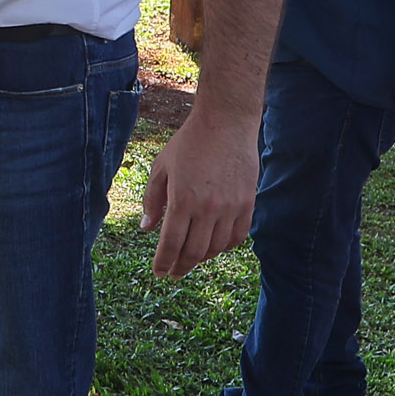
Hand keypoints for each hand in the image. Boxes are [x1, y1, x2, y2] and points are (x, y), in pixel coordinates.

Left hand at [142, 110, 258, 278]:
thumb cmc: (189, 142)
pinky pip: (238, 236)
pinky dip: (225, 247)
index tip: (159, 272)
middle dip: (181, 267)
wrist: (226, 122)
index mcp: (181, 200)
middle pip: (193, 252)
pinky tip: (215, 246)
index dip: (163, 262)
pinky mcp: (248, 203)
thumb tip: (146, 228)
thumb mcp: (161, 167)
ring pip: (216, 248)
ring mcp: (230, 207)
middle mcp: (207, 208)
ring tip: (191, 258)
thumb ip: (152, 199)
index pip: (171, 244)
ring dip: (201, 258)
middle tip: (173, 272)